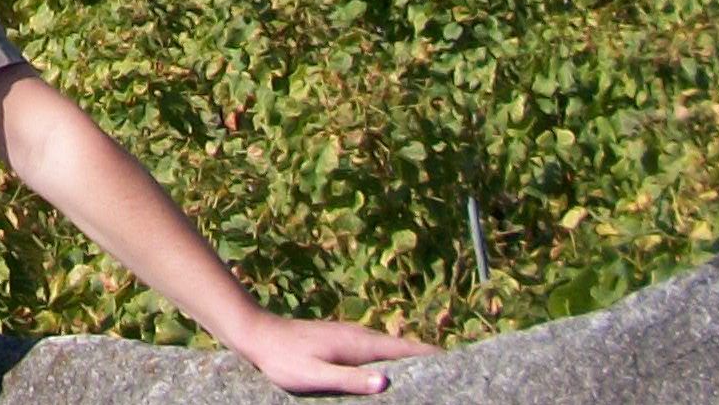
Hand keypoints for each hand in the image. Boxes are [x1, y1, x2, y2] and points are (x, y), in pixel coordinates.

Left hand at [228, 312, 437, 393]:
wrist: (258, 335)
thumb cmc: (284, 359)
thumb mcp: (315, 375)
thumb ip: (349, 379)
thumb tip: (385, 382)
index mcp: (360, 344)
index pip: (406, 350)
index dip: (433, 357)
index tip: (460, 366)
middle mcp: (361, 336)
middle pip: (404, 349)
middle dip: (429, 362)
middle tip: (457, 378)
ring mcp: (352, 337)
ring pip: (391, 350)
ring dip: (412, 362)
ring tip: (434, 381)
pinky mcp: (342, 343)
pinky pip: (377, 352)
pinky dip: (394, 362)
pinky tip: (394, 377)